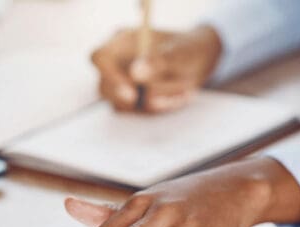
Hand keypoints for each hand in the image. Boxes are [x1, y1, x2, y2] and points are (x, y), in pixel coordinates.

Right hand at [91, 26, 221, 112]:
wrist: (199, 61)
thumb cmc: (187, 50)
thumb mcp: (181, 53)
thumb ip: (159, 61)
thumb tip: (135, 73)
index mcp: (121, 41)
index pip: (100, 58)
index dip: (110, 77)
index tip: (132, 94)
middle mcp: (116, 62)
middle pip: (104, 87)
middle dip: (130, 99)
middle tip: (157, 102)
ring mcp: (121, 83)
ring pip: (123, 105)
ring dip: (155, 103)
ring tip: (182, 90)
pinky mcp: (131, 101)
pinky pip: (137, 113)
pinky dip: (159, 109)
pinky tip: (177, 96)